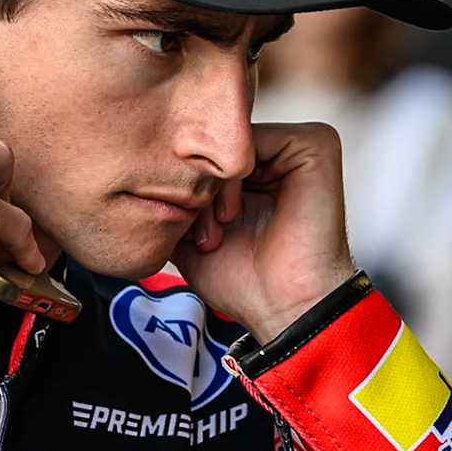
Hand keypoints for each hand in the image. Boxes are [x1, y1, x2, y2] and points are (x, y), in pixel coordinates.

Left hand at [170, 122, 356, 343]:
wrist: (284, 309)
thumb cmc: (242, 280)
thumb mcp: (188, 233)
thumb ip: (171, 197)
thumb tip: (137, 169)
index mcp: (256, 168)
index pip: (203, 151)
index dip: (182, 184)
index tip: (182, 231)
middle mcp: (277, 152)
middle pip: (214, 144)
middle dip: (194, 187)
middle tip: (199, 235)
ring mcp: (297, 145)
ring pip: (227, 143)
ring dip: (209, 188)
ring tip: (215, 232)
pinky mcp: (314, 144)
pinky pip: (252, 140)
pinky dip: (231, 180)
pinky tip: (232, 216)